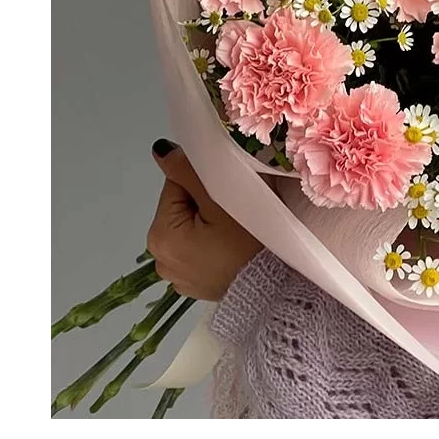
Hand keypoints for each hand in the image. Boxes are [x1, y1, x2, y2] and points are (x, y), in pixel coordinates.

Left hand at [146, 139, 262, 300]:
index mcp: (160, 236)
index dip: (203, 183)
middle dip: (205, 204)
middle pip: (181, 209)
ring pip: (192, 229)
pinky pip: (200, 252)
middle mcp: (161, 260)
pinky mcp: (196, 286)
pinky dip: (213, 245)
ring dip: (210, 224)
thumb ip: (188, 171)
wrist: (278, 288)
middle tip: (237, 213)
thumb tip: (160, 150)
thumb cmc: (249, 240)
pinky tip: (234, 249)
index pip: (176, 186)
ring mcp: (178, 277)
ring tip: (238, 232)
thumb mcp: (220, 198)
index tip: (228, 194)